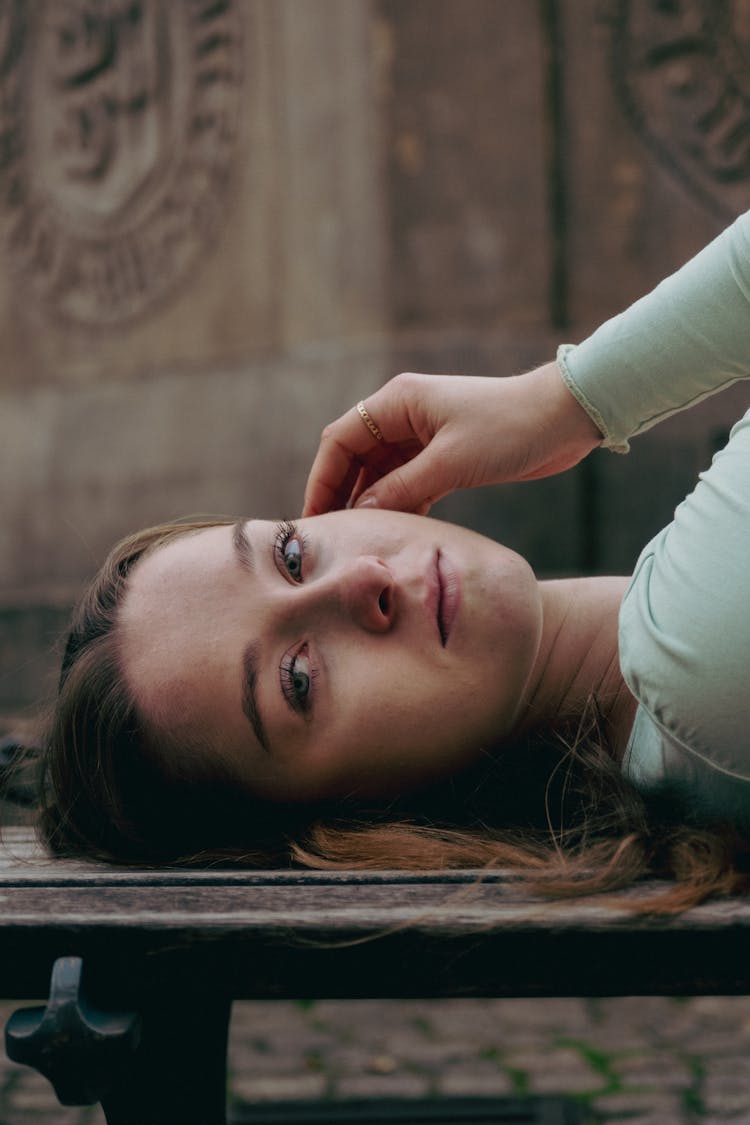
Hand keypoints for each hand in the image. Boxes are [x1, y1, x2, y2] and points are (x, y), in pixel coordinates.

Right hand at [302, 363, 601, 516]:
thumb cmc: (509, 428)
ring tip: (358, 541)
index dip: (322, 480)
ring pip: (380, 474)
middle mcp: (403, 415)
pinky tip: (395, 533)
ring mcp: (423, 436)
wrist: (565, 418)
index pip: (340, 441)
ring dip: (370, 504)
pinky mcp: (444, 455)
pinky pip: (407, 483)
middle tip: (330, 538)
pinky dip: (399, 506)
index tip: (313, 519)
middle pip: (354, 458)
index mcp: (397, 402)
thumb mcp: (451, 462)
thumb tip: (361, 515)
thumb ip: (402, 489)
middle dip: (341, 495)